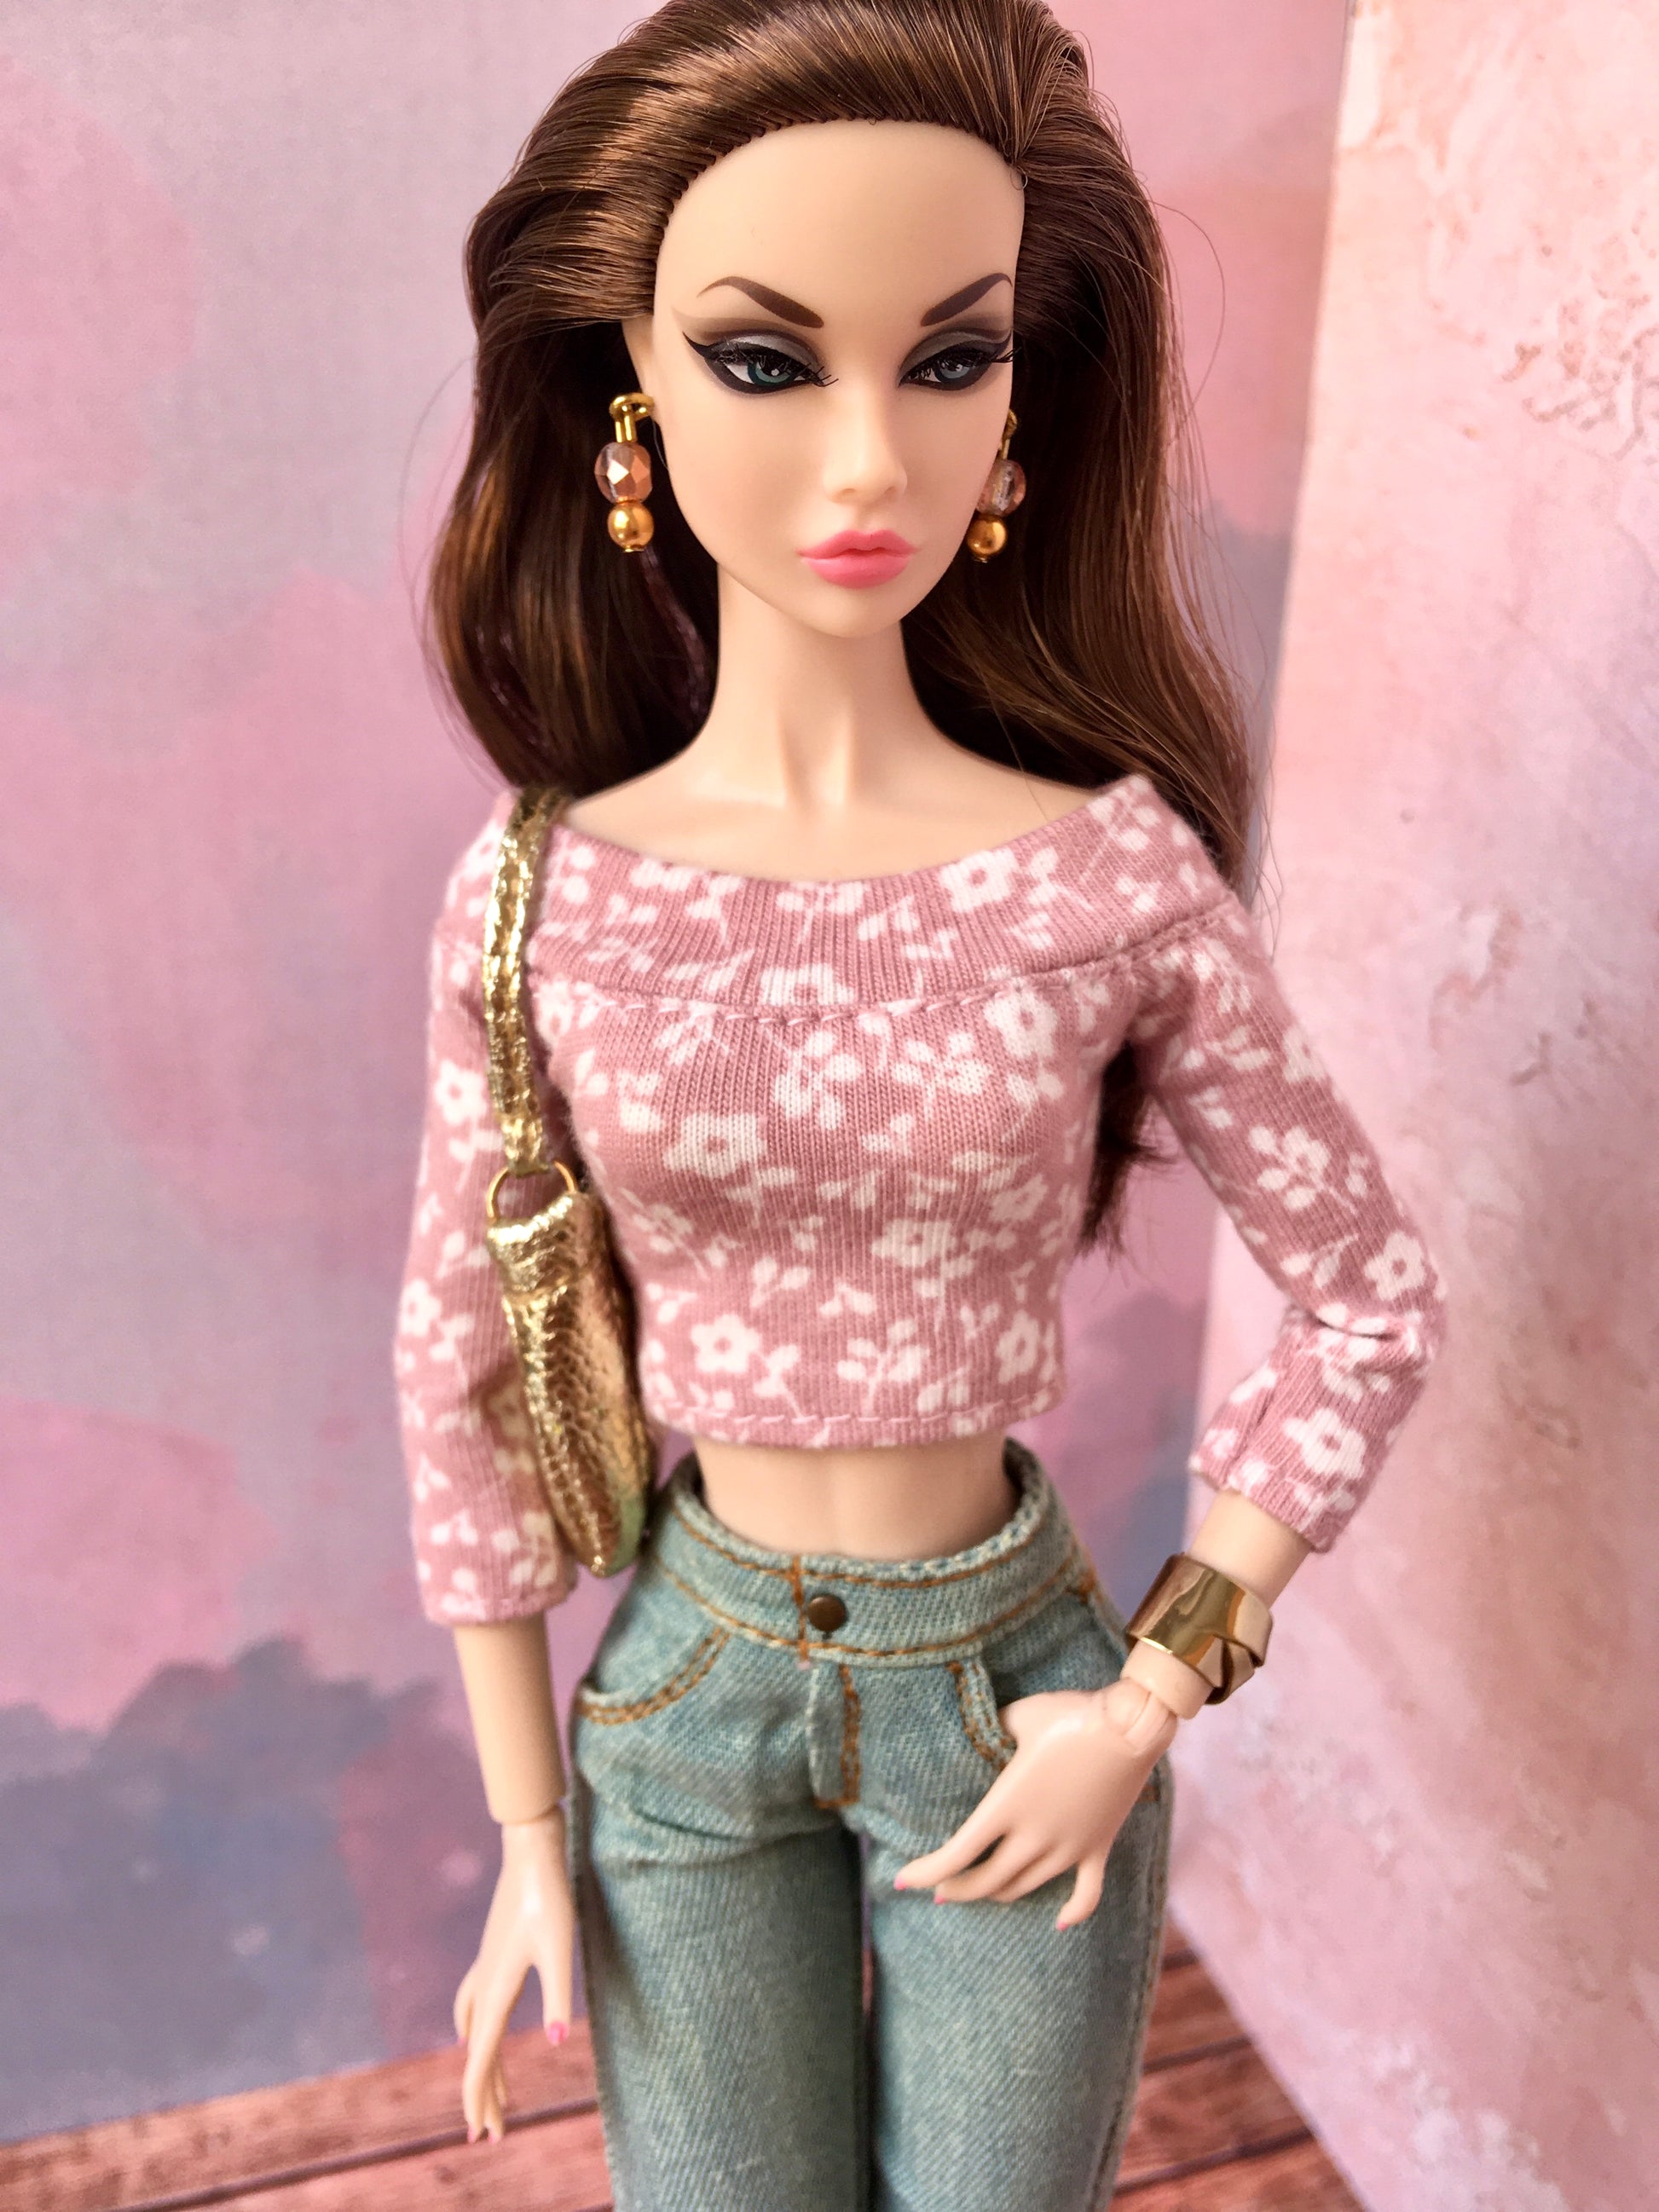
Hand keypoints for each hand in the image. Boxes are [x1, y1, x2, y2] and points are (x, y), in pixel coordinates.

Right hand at [453, 1804, 575, 2142]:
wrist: (531, 1850)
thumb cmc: (549, 1897)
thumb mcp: (560, 1946)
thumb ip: (557, 1993)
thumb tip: (556, 2039)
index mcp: (498, 1988)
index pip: (482, 2056)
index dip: (481, 2097)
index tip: (482, 2134)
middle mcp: (486, 1981)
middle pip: (478, 2051)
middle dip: (485, 2093)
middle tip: (490, 2133)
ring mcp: (486, 1966)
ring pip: (475, 2028)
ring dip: (483, 2063)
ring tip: (492, 2091)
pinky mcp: (494, 1953)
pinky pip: (474, 2003)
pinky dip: (472, 2027)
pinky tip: (469, 2027)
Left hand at [894, 1681, 1177, 1929]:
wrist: (1130, 1725)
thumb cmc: (1070, 1715)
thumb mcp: (1019, 1715)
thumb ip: (994, 1729)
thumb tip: (984, 1731)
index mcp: (1006, 1807)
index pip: (956, 1855)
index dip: (926, 1872)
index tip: (903, 1881)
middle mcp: (1034, 1837)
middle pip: (986, 1881)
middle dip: (957, 1888)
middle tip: (940, 1889)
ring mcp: (1068, 1849)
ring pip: (1024, 1887)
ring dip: (998, 1893)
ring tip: (981, 1889)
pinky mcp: (1097, 1848)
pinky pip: (1085, 1896)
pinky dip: (1071, 1913)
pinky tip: (1057, 1922)